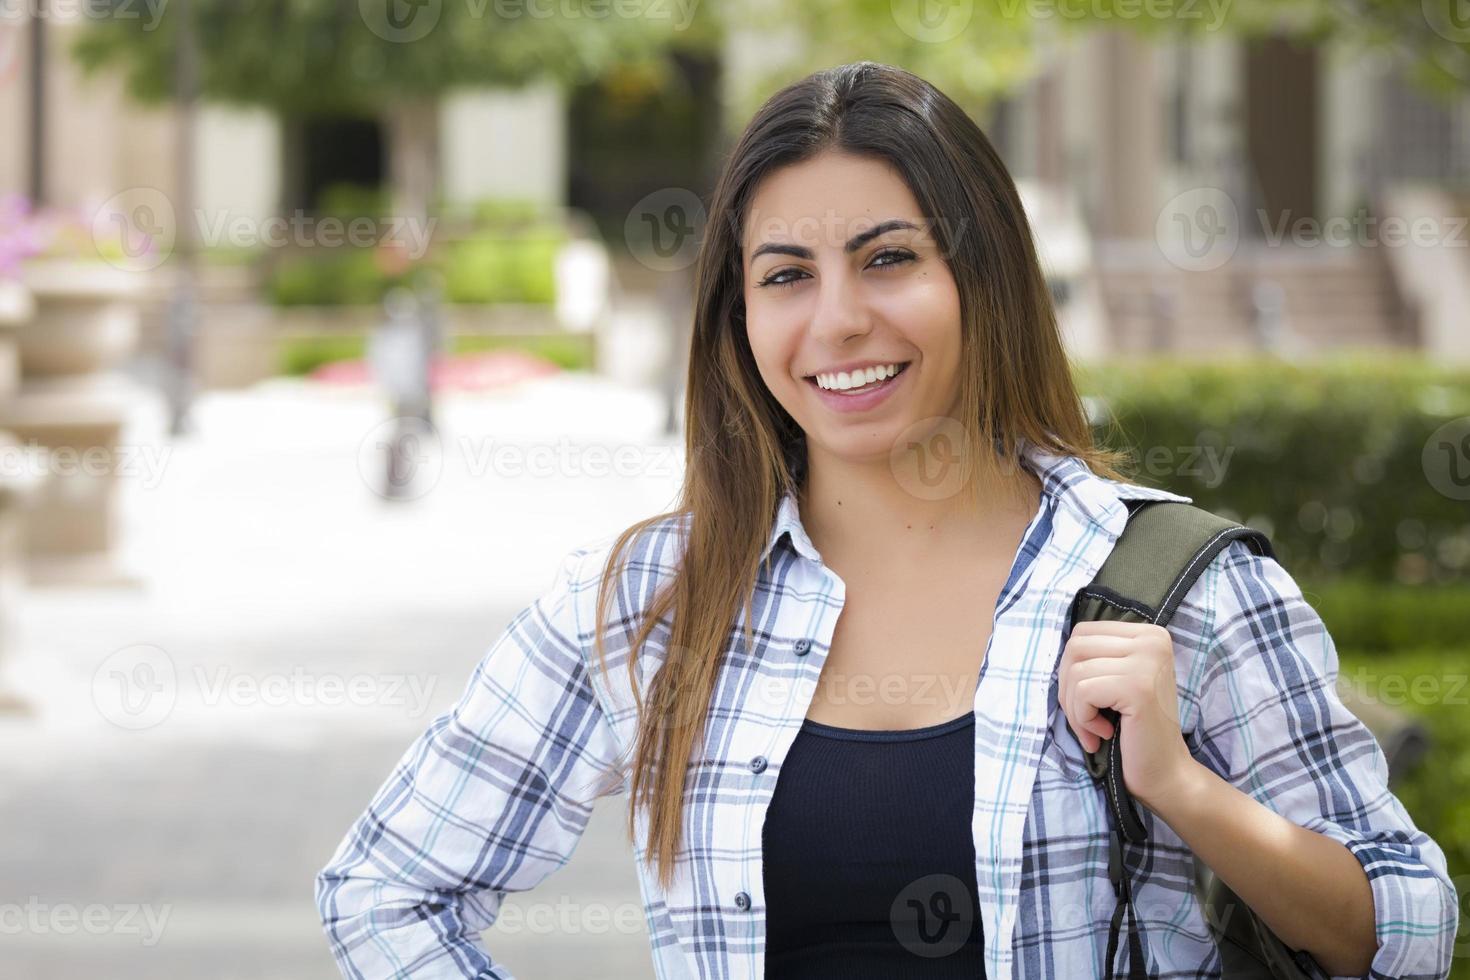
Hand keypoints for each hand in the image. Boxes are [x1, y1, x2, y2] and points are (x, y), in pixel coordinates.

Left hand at [1057, 621, 1197, 811]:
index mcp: (1149, 634)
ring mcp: (1147, 661)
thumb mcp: (1115, 679)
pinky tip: (1105, 733)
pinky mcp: (1138, 686)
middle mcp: (1153, 640)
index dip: (1072, 668)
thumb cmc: (1133, 729)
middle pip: (1075, 647)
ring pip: (1075, 671)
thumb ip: (1095, 657)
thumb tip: (1057, 647)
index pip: (1083, 633)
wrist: (1165, 772)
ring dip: (1075, 709)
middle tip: (1087, 718)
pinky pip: (1083, 692)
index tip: (1089, 699)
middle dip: (1069, 688)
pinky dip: (1083, 719)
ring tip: (1096, 729)